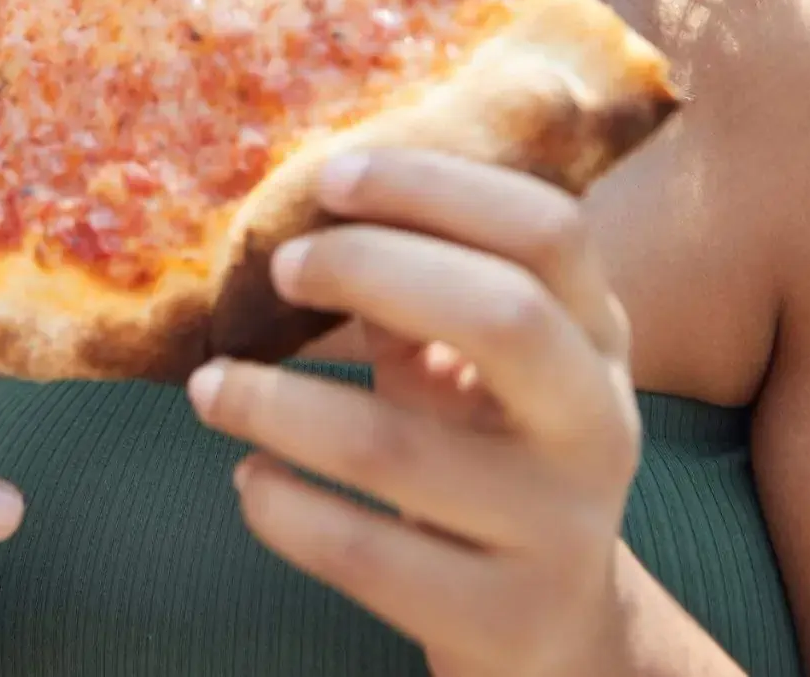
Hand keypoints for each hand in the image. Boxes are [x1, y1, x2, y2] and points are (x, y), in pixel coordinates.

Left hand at [186, 149, 643, 676]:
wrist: (557, 633)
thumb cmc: (490, 459)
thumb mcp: (480, 370)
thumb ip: (418, 295)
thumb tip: (309, 220)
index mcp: (598, 337)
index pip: (548, 229)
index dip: (437, 187)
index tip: (331, 177)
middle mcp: (599, 426)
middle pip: (503, 314)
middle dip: (370, 269)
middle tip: (280, 267)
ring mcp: (561, 530)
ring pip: (398, 448)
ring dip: (277, 403)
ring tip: (210, 387)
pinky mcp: (505, 621)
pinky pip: (365, 555)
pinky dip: (283, 508)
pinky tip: (249, 478)